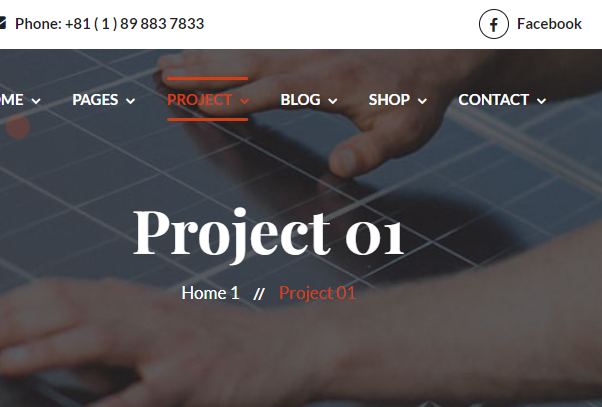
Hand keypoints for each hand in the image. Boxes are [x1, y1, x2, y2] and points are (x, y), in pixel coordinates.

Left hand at [0, 279, 335, 406]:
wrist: (290, 349)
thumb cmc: (221, 346)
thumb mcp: (155, 335)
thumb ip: (106, 343)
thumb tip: (54, 351)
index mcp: (132, 303)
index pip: (60, 294)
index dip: (12, 305)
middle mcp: (144, 315)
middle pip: (70, 310)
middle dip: (14, 322)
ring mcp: (169, 346)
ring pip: (102, 341)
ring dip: (51, 350)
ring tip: (8, 362)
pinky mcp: (195, 378)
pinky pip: (154, 391)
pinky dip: (122, 402)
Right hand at [157, 50, 492, 177]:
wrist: (440, 52)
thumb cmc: (419, 99)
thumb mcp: (404, 133)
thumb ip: (369, 151)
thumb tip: (338, 169)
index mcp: (331, 81)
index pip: (274, 90)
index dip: (237, 98)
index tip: (199, 104)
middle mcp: (313, 57)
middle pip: (248, 62)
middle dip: (202, 70)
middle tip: (161, 74)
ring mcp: (309, 45)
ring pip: (247, 48)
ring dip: (206, 56)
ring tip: (166, 62)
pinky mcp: (308, 42)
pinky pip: (260, 43)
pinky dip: (228, 48)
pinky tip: (203, 52)